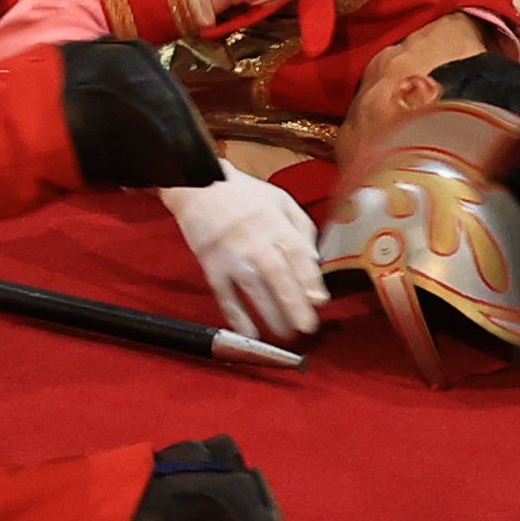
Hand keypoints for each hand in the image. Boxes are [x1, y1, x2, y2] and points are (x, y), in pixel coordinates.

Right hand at [160, 173, 331, 342]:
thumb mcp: (281, 200)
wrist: (200, 187)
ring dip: (270, 314)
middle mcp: (255, 242)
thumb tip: (314, 260)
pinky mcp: (212, 266)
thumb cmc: (243, 193)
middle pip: (278, 277)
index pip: (297, 256)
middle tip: (307, 326)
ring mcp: (232, 256)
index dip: (310, 280)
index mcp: (276, 225)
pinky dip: (236, 315)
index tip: (320, 301)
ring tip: (285, 333)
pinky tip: (249, 331)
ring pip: (254, 289)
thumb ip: (302, 228)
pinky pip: (225, 295)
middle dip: (294, 304)